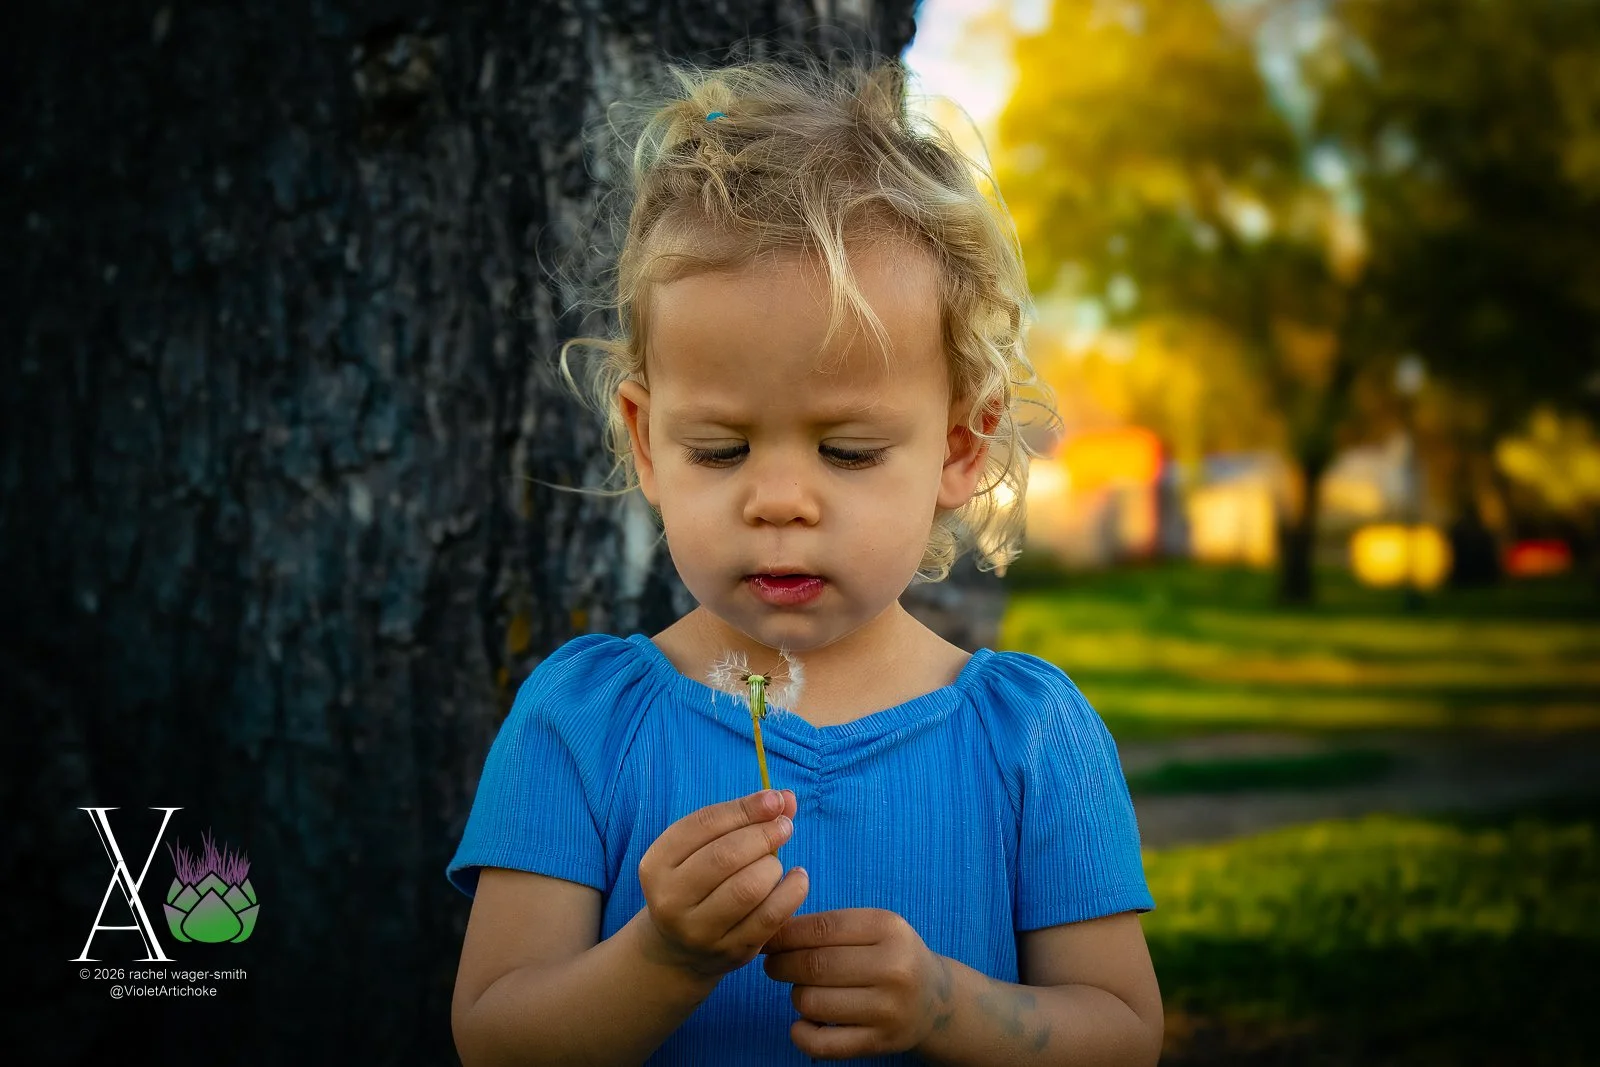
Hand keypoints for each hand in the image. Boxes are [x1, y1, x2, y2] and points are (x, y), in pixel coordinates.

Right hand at [636, 789, 808, 980]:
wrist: (679, 949)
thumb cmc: (696, 883)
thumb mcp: (703, 848)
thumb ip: (741, 818)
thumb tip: (786, 798)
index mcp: (657, 864)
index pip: (705, 824)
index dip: (745, 808)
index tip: (775, 800)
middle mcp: (670, 899)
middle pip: (726, 856)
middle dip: (763, 834)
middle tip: (784, 827)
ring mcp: (699, 931)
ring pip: (748, 888)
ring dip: (773, 865)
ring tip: (776, 862)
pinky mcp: (730, 951)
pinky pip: (770, 917)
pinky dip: (792, 892)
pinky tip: (797, 880)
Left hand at [761, 908, 951, 1058]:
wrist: (935, 1000)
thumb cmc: (891, 956)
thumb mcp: (873, 928)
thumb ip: (829, 926)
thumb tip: (772, 932)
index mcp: (888, 928)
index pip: (821, 929)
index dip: (785, 935)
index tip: (769, 940)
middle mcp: (893, 968)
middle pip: (814, 965)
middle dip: (781, 965)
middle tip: (773, 965)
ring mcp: (888, 1009)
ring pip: (812, 1002)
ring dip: (797, 996)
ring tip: (804, 991)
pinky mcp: (880, 1042)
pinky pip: (823, 1044)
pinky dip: (802, 1034)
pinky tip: (802, 1024)